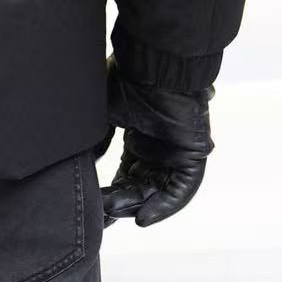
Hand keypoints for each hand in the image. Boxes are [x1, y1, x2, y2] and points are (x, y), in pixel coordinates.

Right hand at [100, 55, 212, 227]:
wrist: (153, 64)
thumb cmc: (129, 79)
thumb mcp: (105, 114)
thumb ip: (99, 141)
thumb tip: (88, 165)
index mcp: (140, 137)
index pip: (127, 174)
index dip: (111, 193)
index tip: (94, 208)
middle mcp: (159, 148)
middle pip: (141, 186)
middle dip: (121, 203)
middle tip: (101, 216)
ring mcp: (177, 152)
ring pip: (158, 190)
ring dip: (136, 205)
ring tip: (113, 214)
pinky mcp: (193, 155)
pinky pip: (181, 190)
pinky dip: (162, 206)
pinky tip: (141, 218)